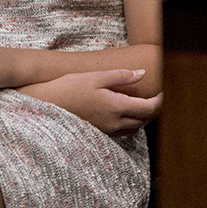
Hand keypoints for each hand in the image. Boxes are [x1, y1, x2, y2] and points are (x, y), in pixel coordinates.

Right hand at [24, 69, 160, 136]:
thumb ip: (121, 76)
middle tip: (156, 98)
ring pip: (133, 128)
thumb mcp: (96, 77)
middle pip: (144, 120)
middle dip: (153, 110)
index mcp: (116, 107)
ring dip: (142, 119)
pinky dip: (129, 124)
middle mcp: (114, 123)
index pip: (149, 109)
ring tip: (142, 106)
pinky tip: (124, 114)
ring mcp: (105, 130)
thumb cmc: (68, 88)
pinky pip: (121, 132)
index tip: (163, 92)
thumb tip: (142, 74)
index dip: (159, 101)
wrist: (42, 106)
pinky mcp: (97, 133)